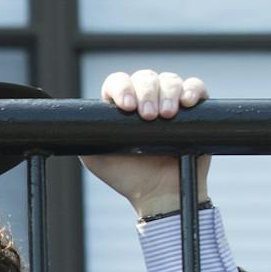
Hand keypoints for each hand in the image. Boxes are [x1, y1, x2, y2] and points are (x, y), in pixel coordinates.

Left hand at [84, 69, 212, 219]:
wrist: (160, 193)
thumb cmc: (127, 177)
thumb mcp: (95, 157)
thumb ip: (84, 136)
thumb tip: (74, 121)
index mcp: (120, 108)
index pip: (118, 82)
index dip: (122, 88)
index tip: (127, 106)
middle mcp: (145, 100)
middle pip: (145, 77)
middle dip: (146, 93)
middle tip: (149, 117)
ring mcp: (169, 102)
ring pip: (170, 80)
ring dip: (168, 93)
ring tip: (167, 115)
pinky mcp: (194, 109)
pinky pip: (196, 87)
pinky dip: (192, 89)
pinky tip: (187, 102)